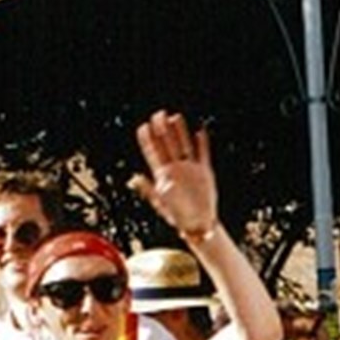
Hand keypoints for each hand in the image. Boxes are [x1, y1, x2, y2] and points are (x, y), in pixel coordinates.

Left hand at [129, 110, 217, 234]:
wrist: (199, 224)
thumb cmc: (179, 217)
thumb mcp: (160, 204)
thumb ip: (148, 190)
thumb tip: (134, 178)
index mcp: (163, 176)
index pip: (153, 153)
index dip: (147, 140)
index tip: (143, 127)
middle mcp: (176, 169)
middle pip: (167, 145)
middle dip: (162, 130)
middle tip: (157, 115)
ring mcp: (190, 169)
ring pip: (184, 145)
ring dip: (180, 132)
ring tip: (175, 117)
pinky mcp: (204, 172)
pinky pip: (202, 154)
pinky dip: (202, 143)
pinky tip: (200, 132)